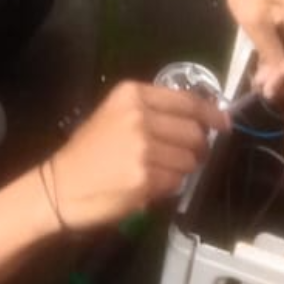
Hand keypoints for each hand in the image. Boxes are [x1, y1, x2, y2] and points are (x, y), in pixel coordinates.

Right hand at [48, 81, 229, 229]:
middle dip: (197, 148)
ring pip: (189, 159)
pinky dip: (169, 186)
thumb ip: (153, 112)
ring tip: (156, 172)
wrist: (59, 187)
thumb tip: (199, 120)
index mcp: (132, 95)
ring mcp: (144, 148)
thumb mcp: (114, 115)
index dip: (212, 114)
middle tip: (184, 157)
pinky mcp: (146, 177)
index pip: (188, 101)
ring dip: (181, 170)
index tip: (223, 124)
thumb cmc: (87, 153)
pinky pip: (177, 181)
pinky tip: (148, 185)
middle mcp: (139, 117)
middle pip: (195, 132)